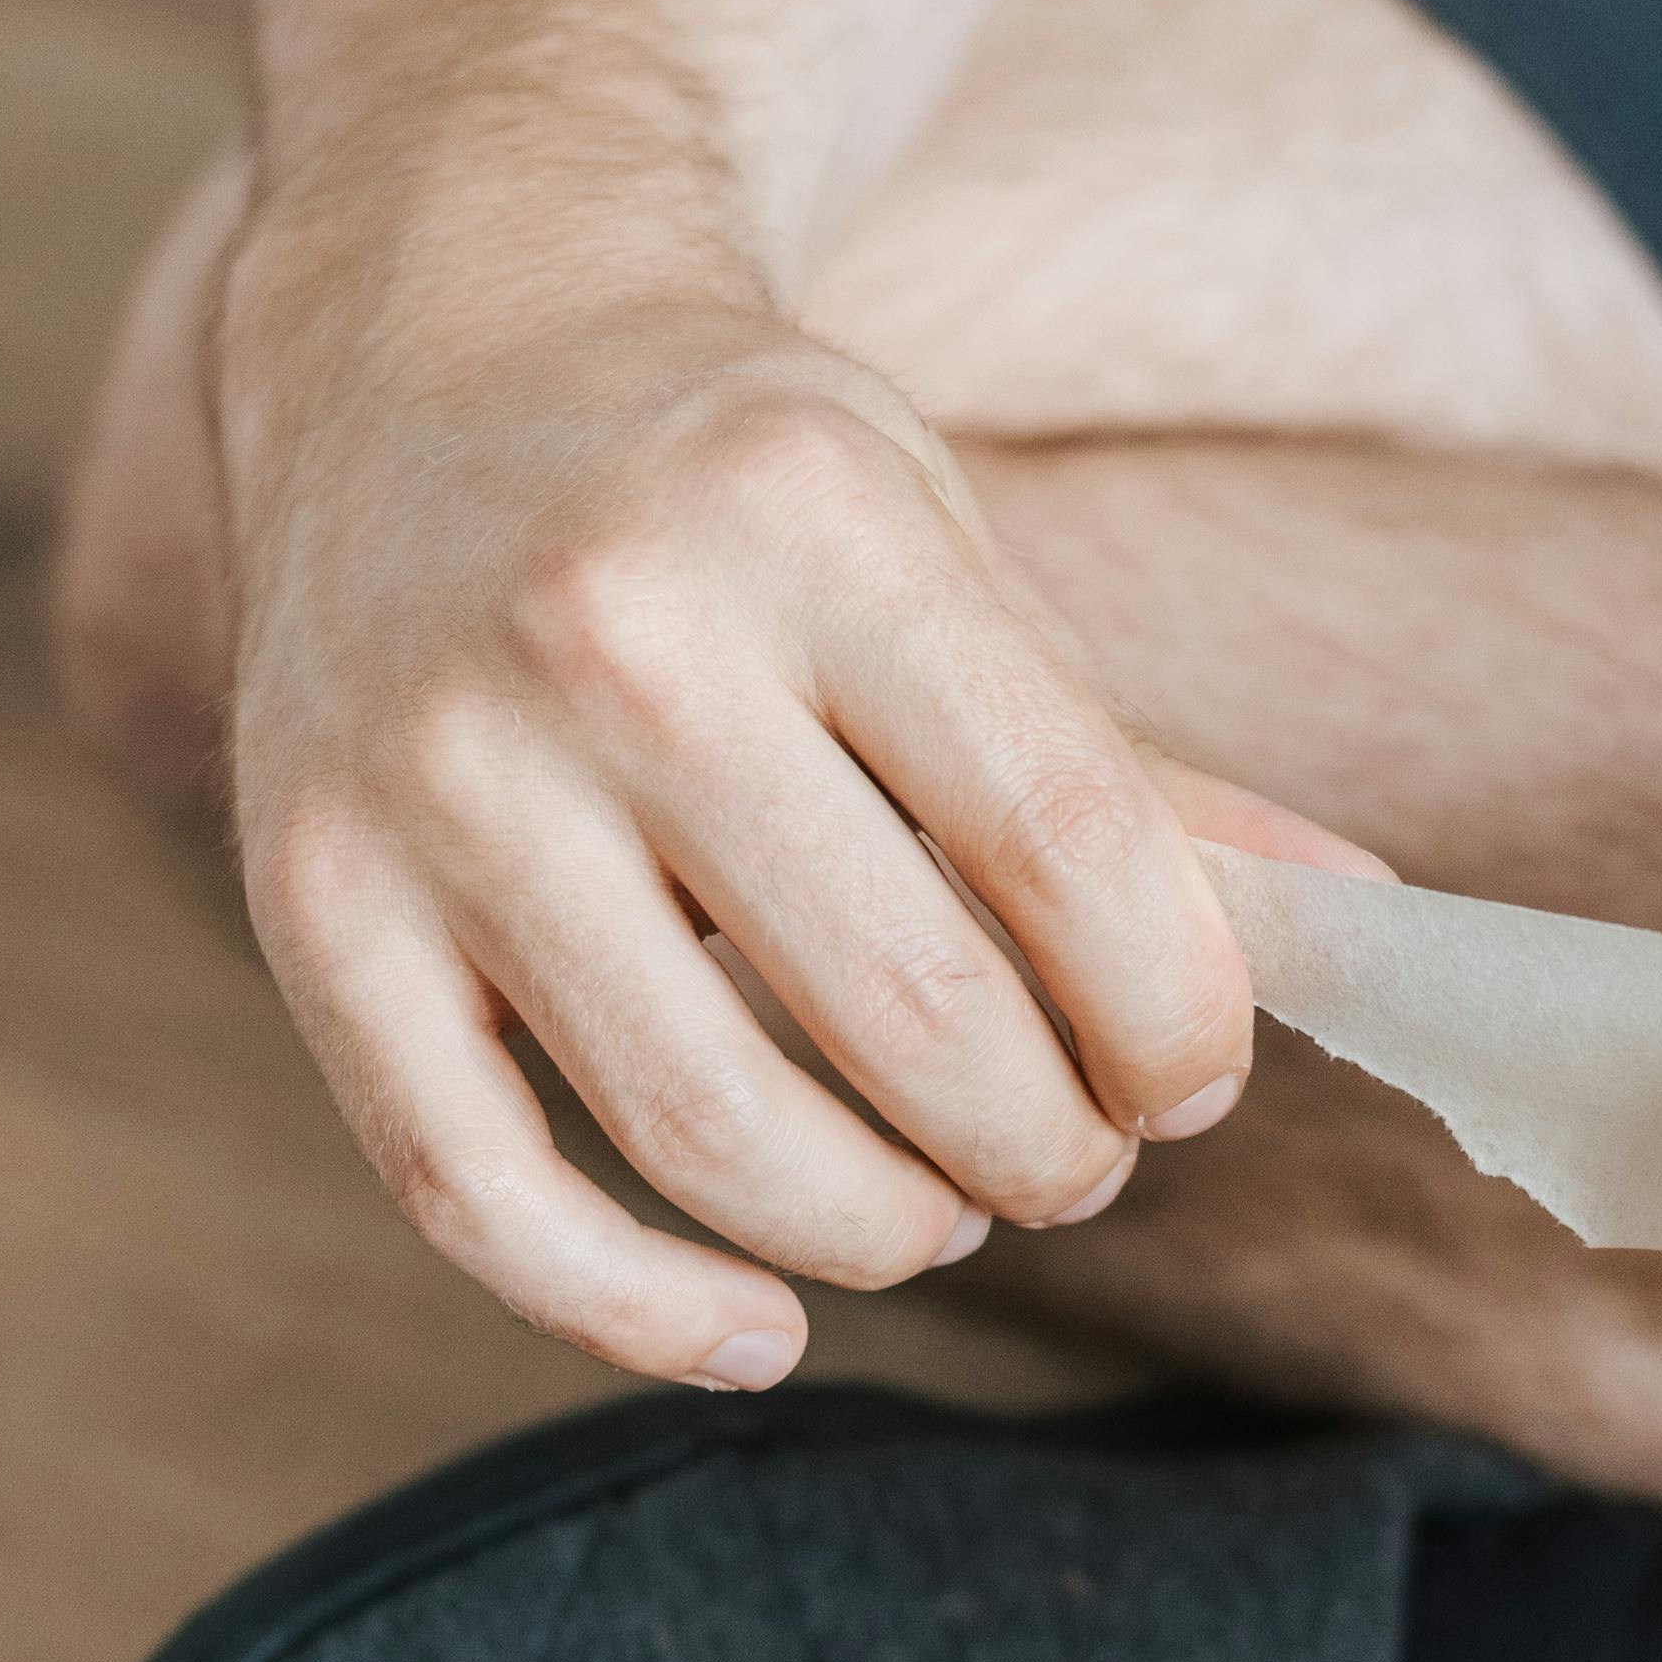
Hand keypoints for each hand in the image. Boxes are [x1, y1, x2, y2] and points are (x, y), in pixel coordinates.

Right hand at [215, 156, 1372, 1382]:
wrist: (433, 335)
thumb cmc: (739, 480)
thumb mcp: (950, 549)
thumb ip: (1129, 766)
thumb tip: (1356, 932)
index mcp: (810, 518)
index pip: (1070, 849)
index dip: (1177, 1020)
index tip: (1194, 1074)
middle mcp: (606, 635)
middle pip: (912, 1021)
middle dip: (1050, 1146)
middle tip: (1073, 1151)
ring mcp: (432, 774)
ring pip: (710, 1136)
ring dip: (884, 1231)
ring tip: (942, 1205)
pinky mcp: (305, 896)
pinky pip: (473, 1194)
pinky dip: (633, 1312)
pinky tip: (757, 1326)